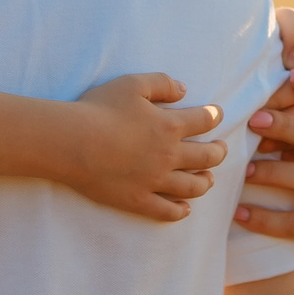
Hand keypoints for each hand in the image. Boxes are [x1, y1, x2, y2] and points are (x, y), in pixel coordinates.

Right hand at [66, 73, 226, 222]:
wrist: (72, 142)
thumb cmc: (100, 109)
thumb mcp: (132, 84)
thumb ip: (162, 83)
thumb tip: (184, 90)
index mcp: (170, 125)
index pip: (204, 121)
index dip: (214, 116)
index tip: (217, 114)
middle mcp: (168, 156)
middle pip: (207, 157)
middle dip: (219, 151)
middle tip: (221, 149)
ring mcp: (154, 181)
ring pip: (192, 187)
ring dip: (205, 182)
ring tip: (208, 179)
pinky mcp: (137, 200)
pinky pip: (166, 211)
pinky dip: (179, 211)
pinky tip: (185, 209)